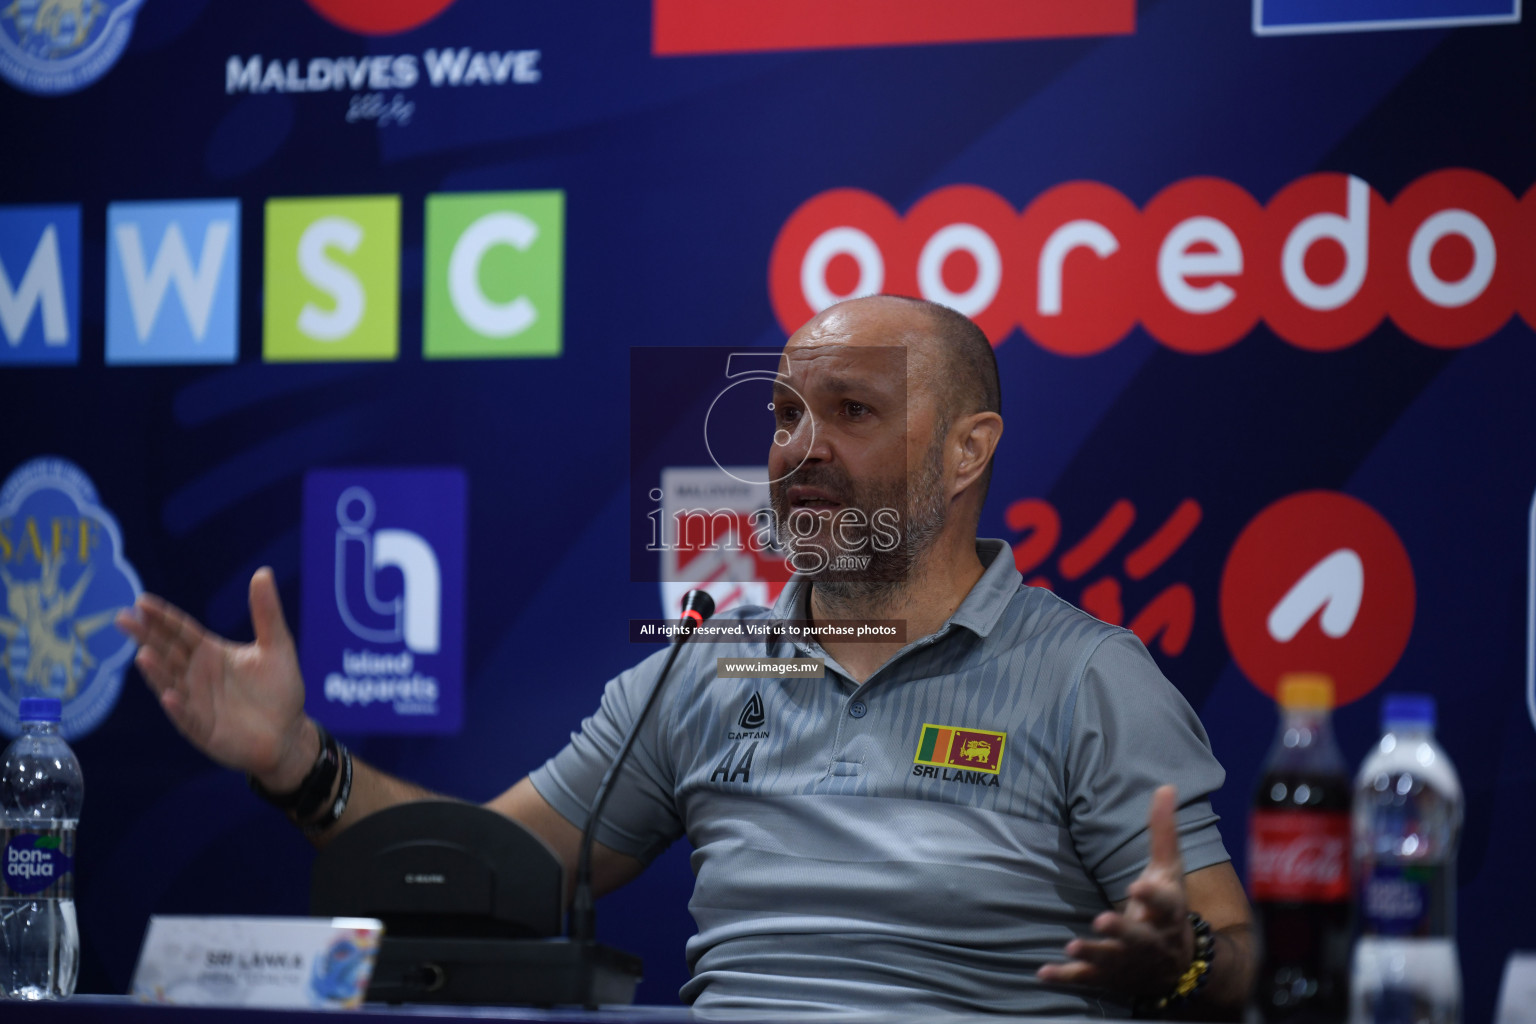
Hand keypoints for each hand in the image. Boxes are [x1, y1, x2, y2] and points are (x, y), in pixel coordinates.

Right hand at [115, 567, 314, 789]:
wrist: (289, 732)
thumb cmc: (280, 689)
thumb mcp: (276, 646)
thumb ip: (267, 612)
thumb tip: (263, 572)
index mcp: (210, 653)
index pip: (181, 631)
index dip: (163, 617)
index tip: (142, 601)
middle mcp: (196, 675)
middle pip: (166, 651)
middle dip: (145, 636)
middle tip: (123, 618)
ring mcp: (196, 702)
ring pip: (170, 683)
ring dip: (157, 671)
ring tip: (143, 655)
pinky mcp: (203, 728)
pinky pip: (187, 717)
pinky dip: (178, 707)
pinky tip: (169, 696)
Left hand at [1037, 784, 1193, 996]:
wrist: (1177, 967)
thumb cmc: (1167, 908)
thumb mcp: (1169, 871)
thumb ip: (1162, 831)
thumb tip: (1166, 785)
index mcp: (1167, 911)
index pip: (1164, 902)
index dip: (1152, 896)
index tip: (1138, 885)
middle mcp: (1150, 939)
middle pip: (1137, 936)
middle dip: (1121, 930)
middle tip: (1101, 920)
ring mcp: (1130, 961)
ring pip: (1112, 960)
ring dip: (1092, 953)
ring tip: (1072, 945)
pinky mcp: (1110, 976)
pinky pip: (1087, 979)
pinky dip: (1066, 977)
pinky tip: (1041, 973)